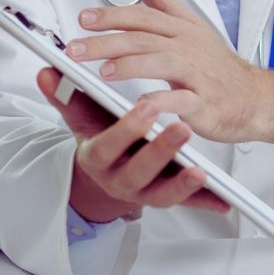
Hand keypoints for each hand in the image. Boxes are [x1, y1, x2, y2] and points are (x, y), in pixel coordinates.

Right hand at [37, 66, 228, 223]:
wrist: (107, 170)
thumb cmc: (102, 135)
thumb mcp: (83, 117)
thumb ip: (68, 95)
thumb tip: (48, 71)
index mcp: (99, 157)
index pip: (108, 146)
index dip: (126, 129)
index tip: (146, 107)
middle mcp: (121, 178)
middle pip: (138, 171)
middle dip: (159, 151)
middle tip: (182, 128)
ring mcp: (146, 191)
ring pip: (163, 193)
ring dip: (182, 184)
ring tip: (201, 171)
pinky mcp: (168, 197)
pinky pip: (187, 204)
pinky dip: (206, 203)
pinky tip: (224, 202)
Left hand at [66, 0, 273, 154]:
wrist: (254, 97)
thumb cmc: (218, 65)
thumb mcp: (192, 27)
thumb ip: (163, 2)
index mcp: (183, 30)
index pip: (144, 16)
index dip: (112, 15)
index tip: (84, 18)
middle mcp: (189, 48)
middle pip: (145, 38)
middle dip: (107, 41)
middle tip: (76, 48)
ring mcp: (198, 75)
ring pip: (162, 63)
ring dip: (131, 66)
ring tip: (103, 71)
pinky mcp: (204, 103)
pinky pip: (182, 100)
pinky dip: (162, 102)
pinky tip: (142, 105)